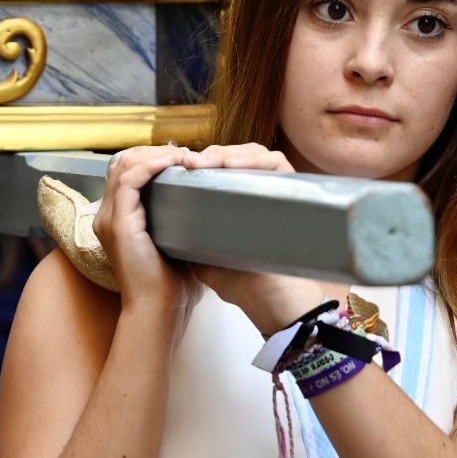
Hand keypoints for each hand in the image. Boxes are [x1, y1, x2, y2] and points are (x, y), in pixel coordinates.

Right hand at [92, 145, 195, 314]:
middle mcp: (107, 215)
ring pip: (125, 165)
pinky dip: (152, 165)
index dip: (153, 158)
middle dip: (156, 151)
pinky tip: (173, 163)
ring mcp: (109, 218)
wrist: (160, 310)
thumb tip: (203, 199)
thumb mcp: (175, 241)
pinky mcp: (118, 224)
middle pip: (124, 162)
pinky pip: (130, 180)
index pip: (128, 171)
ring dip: (156, 154)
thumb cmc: (172, 283)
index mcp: (118, 218)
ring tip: (183, 156)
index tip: (183, 159)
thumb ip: (179, 219)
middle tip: (185, 155)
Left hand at [177, 144, 334, 333]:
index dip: (203, 164)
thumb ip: (188, 235)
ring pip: (257, 154)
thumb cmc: (242, 283)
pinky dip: (253, 160)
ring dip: (228, 154)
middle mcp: (263, 193)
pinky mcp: (293, 193)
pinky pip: (276, 163)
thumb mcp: (204, 254)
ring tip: (205, 162)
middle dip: (212, 155)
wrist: (268, 303)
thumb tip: (163, 216)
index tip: (178, 169)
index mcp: (243, 204)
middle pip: (240, 156)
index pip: (225, 169)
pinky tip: (230, 165)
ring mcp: (279, 191)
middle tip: (188, 163)